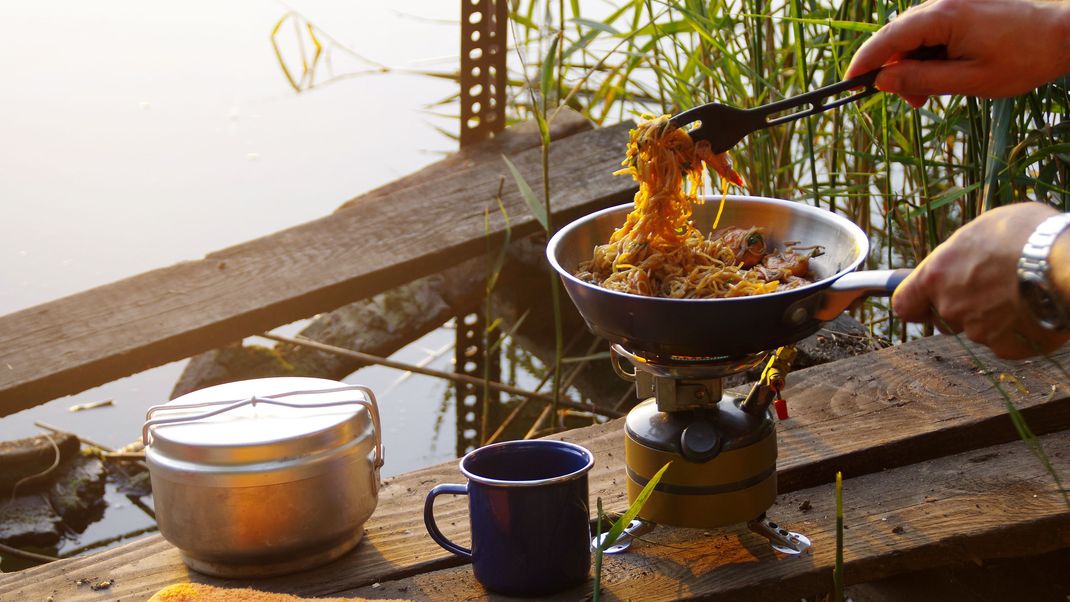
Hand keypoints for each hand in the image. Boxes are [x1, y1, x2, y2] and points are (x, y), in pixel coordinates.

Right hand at [844, 0, 1069, 107]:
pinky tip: (939, 76)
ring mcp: (953, 5)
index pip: (887, 39)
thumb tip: (881, 82)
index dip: (864, 62)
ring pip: (913, 37)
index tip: (848, 84)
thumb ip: (921, 80)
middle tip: (904, 101)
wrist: (1065, 33)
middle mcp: (942, 3)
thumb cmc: (1023, 58)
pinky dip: (927, 56)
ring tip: (927, 96)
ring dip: (911, 67)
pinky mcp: (963, 10)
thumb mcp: (969, 80)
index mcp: (942, 17)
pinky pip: (931, 33)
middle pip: (896, 37)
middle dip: (891, 70)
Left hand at [892, 202, 1069, 358]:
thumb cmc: (1028, 236)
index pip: (904, 303)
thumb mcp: (985, 228)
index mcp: (936, 275)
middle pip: (944, 318)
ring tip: (1021, 292)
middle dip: (961, 308)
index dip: (914, 304)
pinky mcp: (1006, 348)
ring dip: (992, 317)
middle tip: (989, 289)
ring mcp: (977, 331)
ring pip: (978, 329)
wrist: (1066, 266)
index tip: (921, 303)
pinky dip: (1017, 331)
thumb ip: (963, 251)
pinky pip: (1006, 342)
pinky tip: (1034, 309)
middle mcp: (950, 307)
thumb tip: (965, 255)